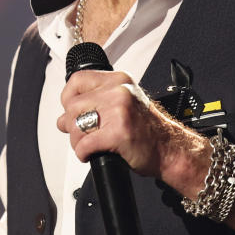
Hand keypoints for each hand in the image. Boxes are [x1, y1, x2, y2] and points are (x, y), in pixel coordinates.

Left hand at [55, 70, 204, 189]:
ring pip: (75, 125)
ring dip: (77, 141)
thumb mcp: (124, 104)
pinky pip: (84, 144)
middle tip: (82, 135)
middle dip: (72, 125)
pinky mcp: (118, 133)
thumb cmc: (148, 130)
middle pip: (73, 106)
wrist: (170, 149)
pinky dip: (83, 153)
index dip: (68, 98)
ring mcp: (119, 111)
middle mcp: (119, 91)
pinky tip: (91, 155)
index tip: (72, 111)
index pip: (78, 80)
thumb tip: (64, 118)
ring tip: (88, 146)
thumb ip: (95, 104)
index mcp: (119, 81)